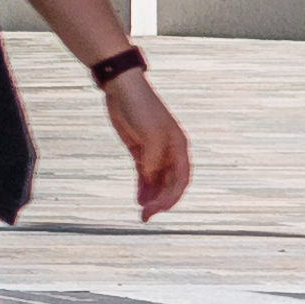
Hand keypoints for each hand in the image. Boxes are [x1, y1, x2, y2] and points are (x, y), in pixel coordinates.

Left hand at [104, 65, 192, 219]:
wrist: (123, 88)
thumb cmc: (140, 109)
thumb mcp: (149, 136)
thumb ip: (152, 160)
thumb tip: (150, 180)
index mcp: (179, 147)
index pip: (181, 180)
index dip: (171, 197)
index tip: (157, 210)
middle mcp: (170, 151)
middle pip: (170, 184)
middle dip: (160, 201)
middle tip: (146, 215)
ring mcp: (155, 151)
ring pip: (158, 181)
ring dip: (152, 197)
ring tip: (142, 212)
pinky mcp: (140, 150)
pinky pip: (145, 174)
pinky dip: (144, 187)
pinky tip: (139, 199)